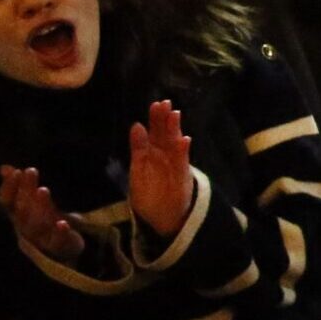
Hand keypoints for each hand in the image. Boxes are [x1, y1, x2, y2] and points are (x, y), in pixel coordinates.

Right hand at [0, 165, 84, 260]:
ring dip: (39, 207)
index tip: (16, 171)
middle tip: (31, 171)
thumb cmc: (44, 222)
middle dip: (24, 191)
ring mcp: (40, 239)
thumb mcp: (32, 204)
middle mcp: (25, 228)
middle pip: (21, 210)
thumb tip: (4, 167)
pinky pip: (56, 241)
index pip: (6, 203)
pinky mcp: (58, 247)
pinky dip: (59, 233)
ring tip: (42, 190)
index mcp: (17, 216)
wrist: (63, 250)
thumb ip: (20, 187)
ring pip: (36, 225)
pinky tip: (63, 223)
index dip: (8, 188)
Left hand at [128, 101, 195, 237]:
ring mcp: (174, 166)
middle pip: (166, 135)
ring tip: (174, 115)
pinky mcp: (180, 178)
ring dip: (175, 130)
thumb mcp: (139, 167)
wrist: (161, 215)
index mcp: (155, 152)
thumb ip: (139, 147)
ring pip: (175, 145)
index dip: (156, 119)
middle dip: (166, 120)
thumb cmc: (150, 190)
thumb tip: (136, 125)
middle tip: (165, 103)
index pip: (156, 132)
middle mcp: (166, 156)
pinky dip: (182, 152)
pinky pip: (181, 163)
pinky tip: (183, 140)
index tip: (156, 104)